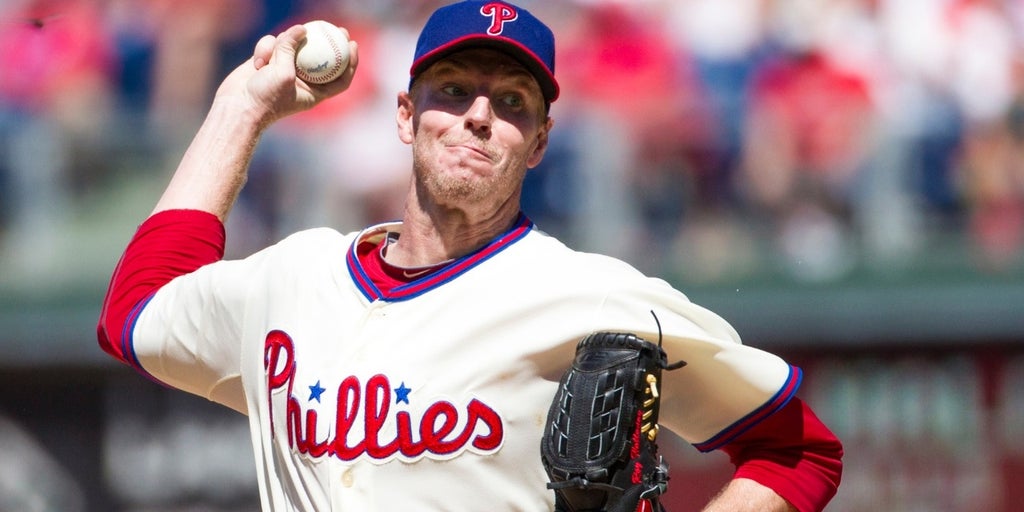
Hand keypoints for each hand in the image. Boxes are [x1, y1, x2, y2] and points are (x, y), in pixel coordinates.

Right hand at [214, 24, 359, 127]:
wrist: (236, 106)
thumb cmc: (264, 98)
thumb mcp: (283, 73)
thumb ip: (291, 49)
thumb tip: (301, 28)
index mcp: (314, 92)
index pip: (340, 78)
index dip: (350, 61)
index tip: (352, 44)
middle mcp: (303, 80)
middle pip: (321, 57)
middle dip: (329, 41)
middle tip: (336, 28)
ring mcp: (286, 69)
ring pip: (292, 45)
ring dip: (281, 45)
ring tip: (269, 60)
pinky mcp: (270, 61)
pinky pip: (272, 44)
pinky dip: (265, 49)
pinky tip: (258, 62)